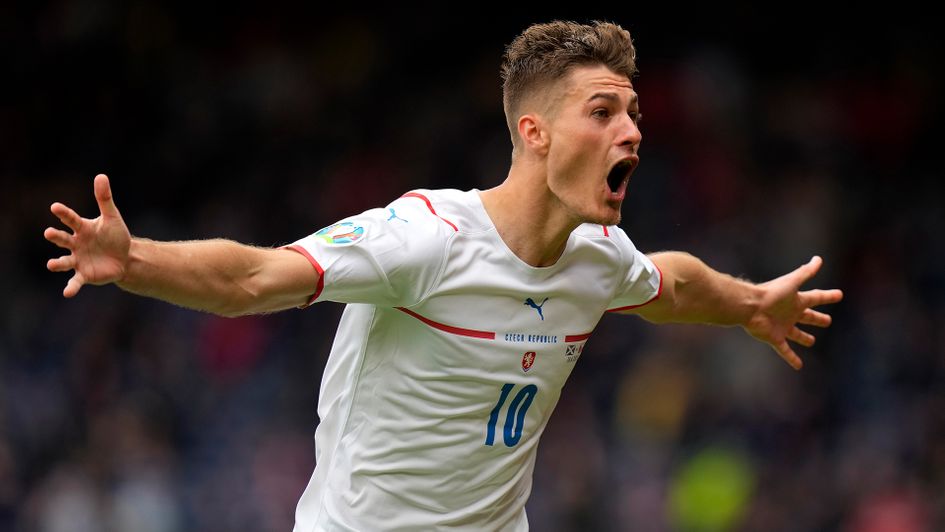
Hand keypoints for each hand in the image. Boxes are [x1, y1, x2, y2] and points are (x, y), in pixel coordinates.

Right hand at [45, 174, 130, 296]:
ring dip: (57, 263)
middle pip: (63, 239)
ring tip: (51, 265)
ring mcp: (78, 259)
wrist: (125, 258)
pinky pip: (75, 281)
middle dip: (56, 236)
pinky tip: (67, 293)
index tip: (55, 207)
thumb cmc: (115, 236)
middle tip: (49, 233)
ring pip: (64, 261)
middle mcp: (76, 244)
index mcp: (82, 228)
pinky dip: (71, 287)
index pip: (71, 219)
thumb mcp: (112, 217)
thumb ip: (105, 199)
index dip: (63, 213)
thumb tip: (101, 175)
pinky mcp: (84, 274)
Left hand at [743, 256, 842, 369]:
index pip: (816, 297)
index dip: (828, 296)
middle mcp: (790, 313)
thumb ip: (806, 272)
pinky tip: (799, 366)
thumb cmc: (771, 293)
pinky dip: (792, 358)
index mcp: (796, 300)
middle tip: (827, 321)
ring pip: (796, 334)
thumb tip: (819, 258)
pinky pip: (785, 350)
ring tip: (811, 342)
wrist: (750, 306)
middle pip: (807, 316)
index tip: (839, 295)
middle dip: (817, 319)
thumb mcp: (792, 282)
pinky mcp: (775, 338)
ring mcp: (782, 326)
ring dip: (804, 338)